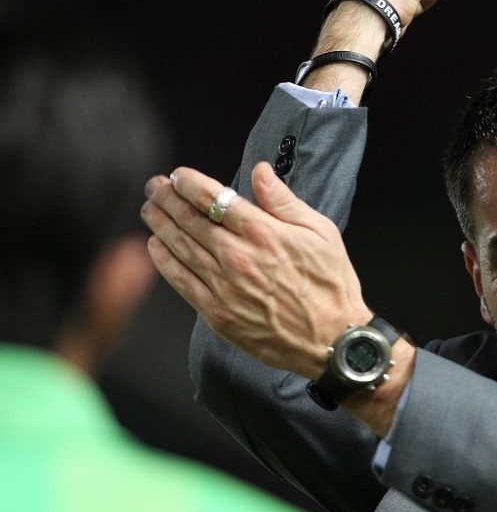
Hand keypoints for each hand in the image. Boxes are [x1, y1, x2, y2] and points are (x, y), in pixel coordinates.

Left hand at [140, 162, 371, 379]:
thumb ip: (284, 201)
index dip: (190, 183)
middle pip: (190, 220)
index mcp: (264, 233)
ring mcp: (225, 286)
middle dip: (168, 199)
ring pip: (181, 247)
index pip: (214, 198)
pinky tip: (155, 247)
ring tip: (150, 209)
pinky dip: (164, 261)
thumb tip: (261, 171)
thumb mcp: (321, 232)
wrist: (331, 339)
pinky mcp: (217, 313)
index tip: (179, 175)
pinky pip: (181, 282)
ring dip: (160, 225)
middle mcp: (239, 256)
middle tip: (155, 187)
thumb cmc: (330, 285)